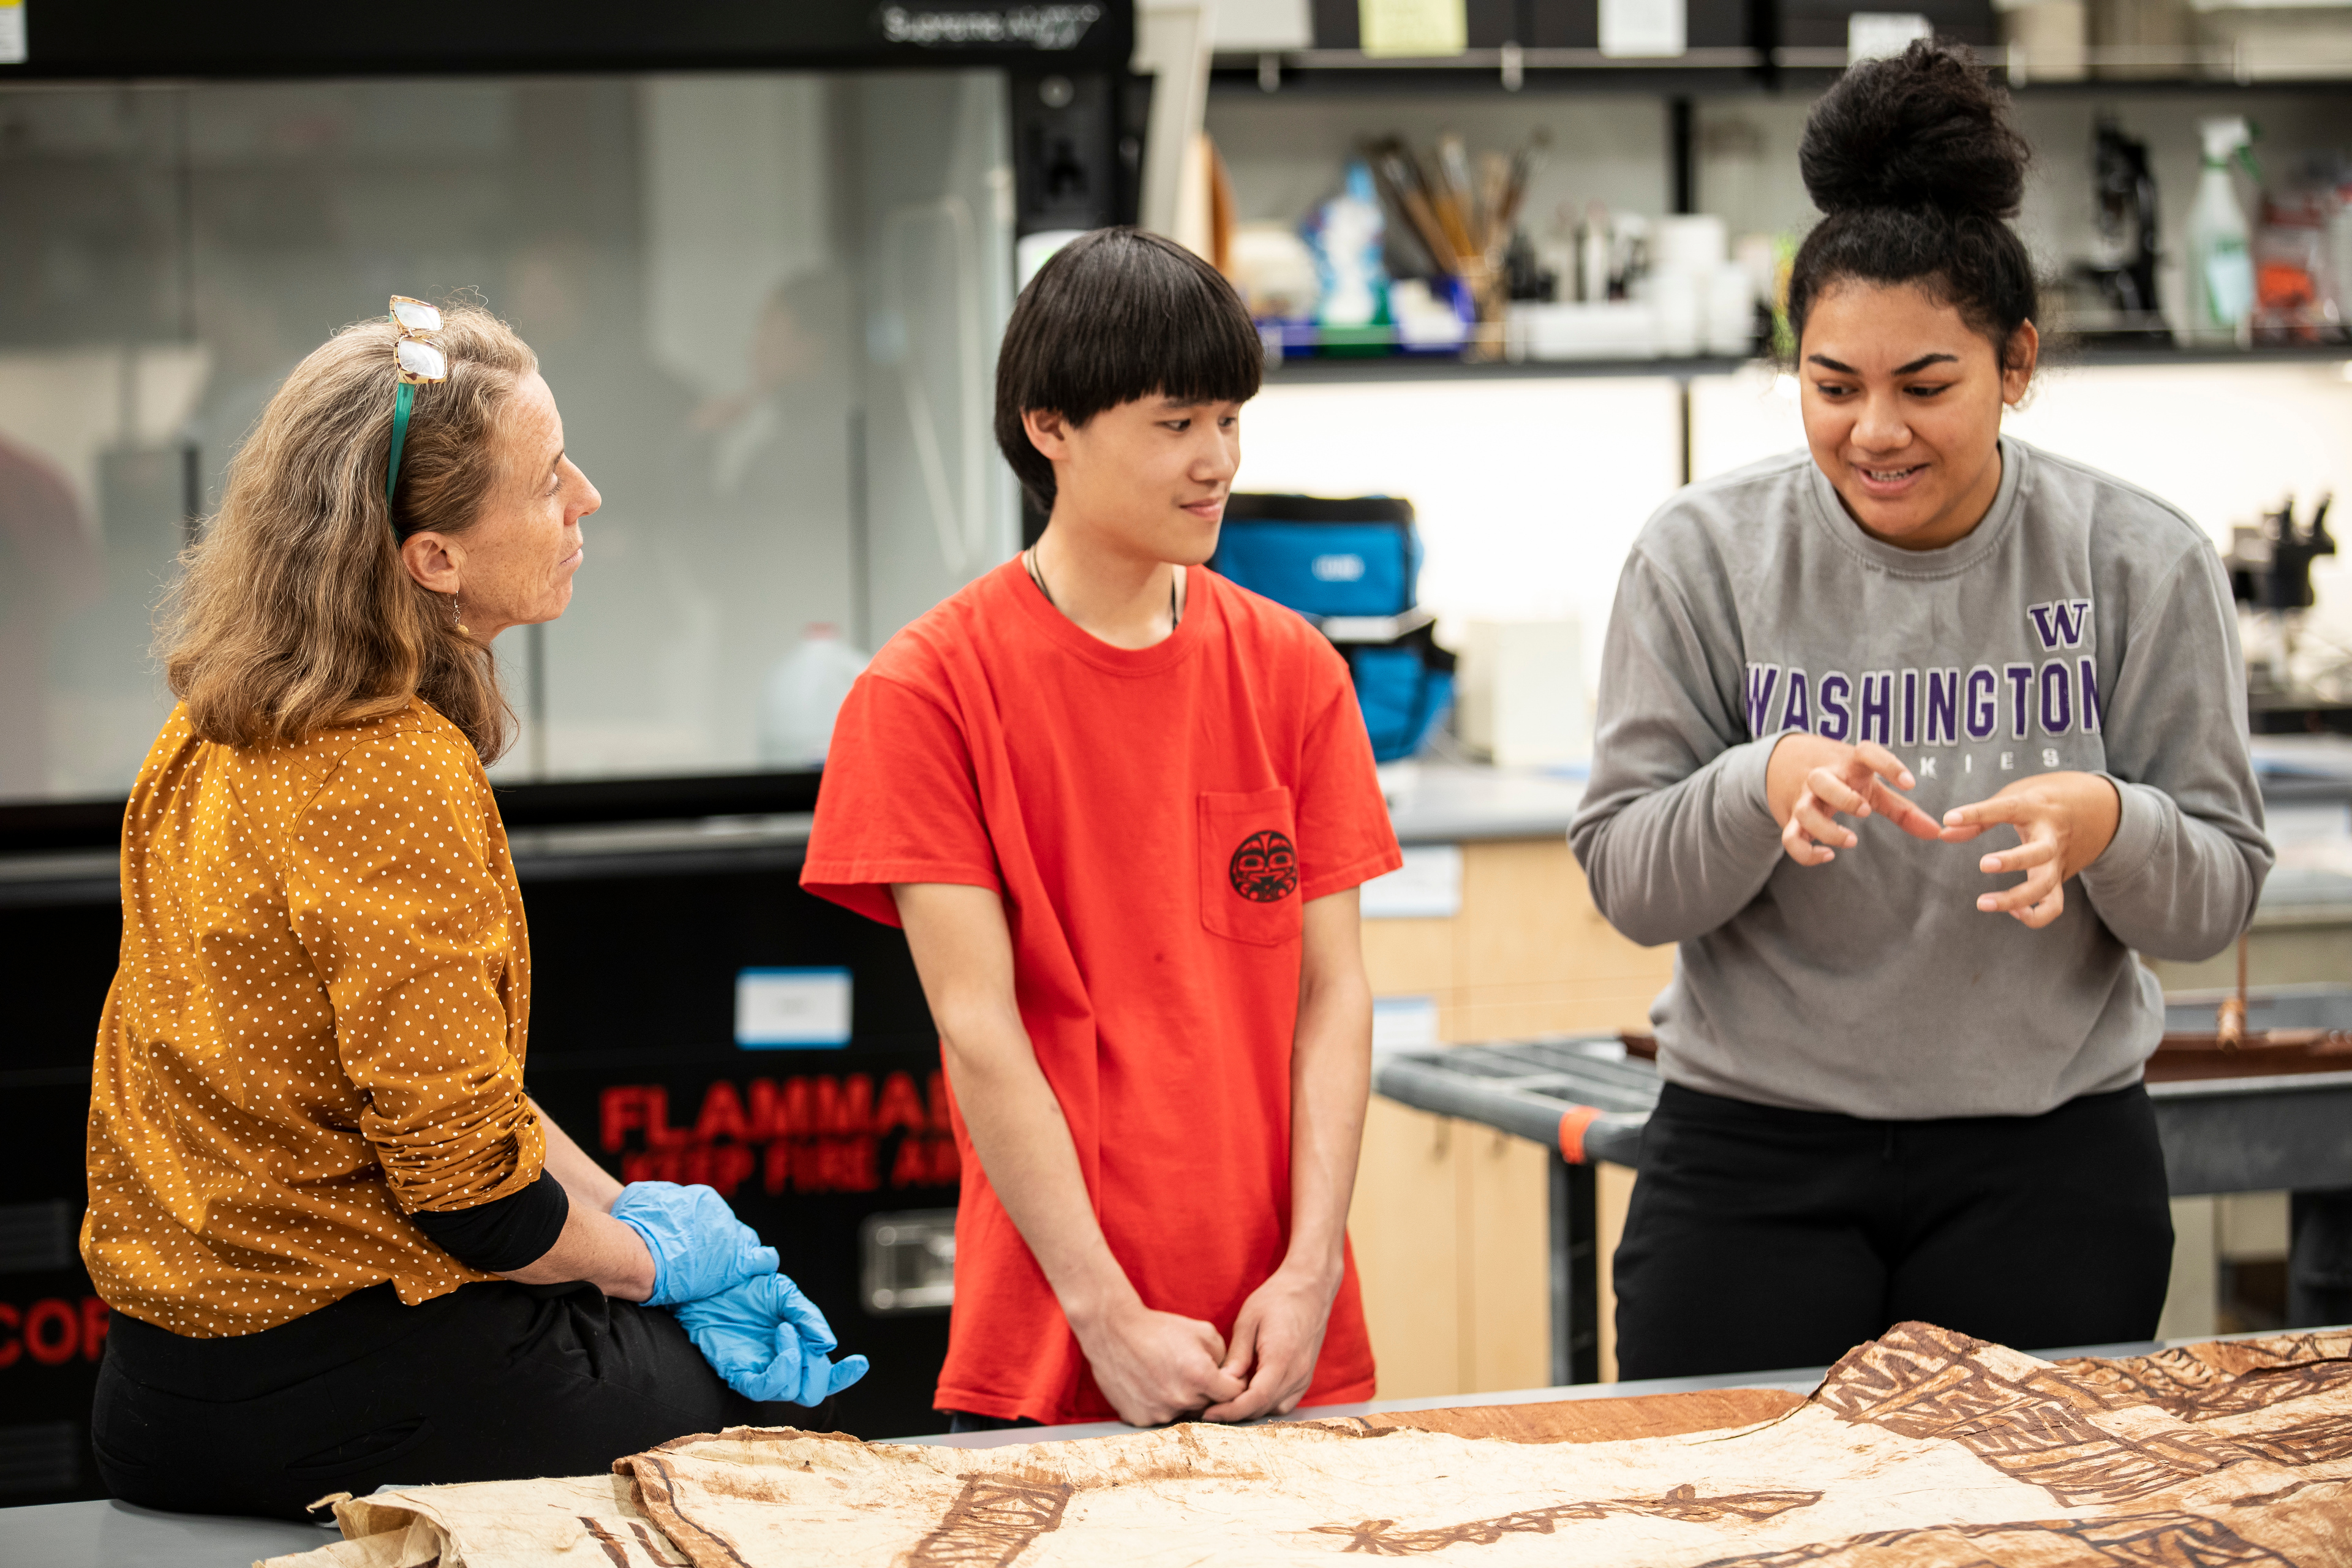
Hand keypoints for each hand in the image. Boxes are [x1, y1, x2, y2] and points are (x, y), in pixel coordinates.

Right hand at [611, 1182, 777, 1306]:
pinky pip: (762, 1260)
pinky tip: (762, 1267)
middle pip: (727, 1227)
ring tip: (722, 1265)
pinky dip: (762, 1262)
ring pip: (744, 1241)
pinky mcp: (736, 1263)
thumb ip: (662, 1199)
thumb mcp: (644, 1197)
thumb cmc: (636, 1226)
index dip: (702, 1229)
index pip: (711, 1213)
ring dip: (735, 1251)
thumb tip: (664, 1204)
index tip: (691, 1240)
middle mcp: (721, 1214)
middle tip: (703, 1255)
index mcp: (703, 1198)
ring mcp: (731, 1237)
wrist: (641, 1254)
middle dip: (718, 1239)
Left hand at [673, 1272, 869, 1405]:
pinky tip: (782, 1347)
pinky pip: (764, 1388)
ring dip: (796, 1358)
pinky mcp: (739, 1374)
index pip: (827, 1375)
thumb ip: (809, 1316)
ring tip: (782, 1326)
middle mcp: (782, 1367)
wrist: (714, 1285)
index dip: (845, 1376)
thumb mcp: (785, 1293)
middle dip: (818, 1368)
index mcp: (799, 1350)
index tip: (860, 1362)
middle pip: (814, 1391)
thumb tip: (828, 1344)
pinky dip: (780, 1372)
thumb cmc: (748, 1290)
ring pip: (793, 1391)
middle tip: (806, 1336)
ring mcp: (762, 1373)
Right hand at [1070, 1296, 1245, 1426]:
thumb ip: (1225, 1356)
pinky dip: (1160, 1404)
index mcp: (1201, 1376)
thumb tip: (1230, 1376)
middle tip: (1189, 1371)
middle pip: (1209, 1405)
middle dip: (1206, 1391)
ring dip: (1182, 1399)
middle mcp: (1182, 1399)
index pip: (1235, 1395)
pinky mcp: (1140, 1419)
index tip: (1224, 1376)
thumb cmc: (1159, 1328)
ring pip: (1184, 1413)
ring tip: (1166, 1375)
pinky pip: (1161, 1417)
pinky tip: (1150, 1385)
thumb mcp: (1202, 1331)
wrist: (1112, 1331)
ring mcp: (1160, 1413)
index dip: (1233, 1384)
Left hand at [1201, 1267, 1335, 1422]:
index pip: (1255, 1399)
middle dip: (1235, 1413)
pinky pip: (1284, 1402)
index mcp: (1281, 1357)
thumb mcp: (1249, 1320)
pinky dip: (1265, 1404)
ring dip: (1250, 1410)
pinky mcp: (1305, 1377)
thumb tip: (1222, 1381)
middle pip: (1263, 1408)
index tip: (1208, 1413)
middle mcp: (1297, 1373)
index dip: (1230, 1411)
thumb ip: (1238, 1354)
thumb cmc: (1277, 1298)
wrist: (1310, 1289)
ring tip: (1226, 1401)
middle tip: (1208, 1409)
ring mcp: (1304, 1377)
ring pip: (1274, 1408)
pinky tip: (1249, 1393)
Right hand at [1767, 735, 1946, 866]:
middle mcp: (1822, 777)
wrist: (1783, 765)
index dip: (1888, 765)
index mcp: (1847, 763)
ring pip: (1805, 811)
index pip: (1867, 752)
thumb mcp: (1869, 786)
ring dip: (1827, 828)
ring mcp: (1804, 798)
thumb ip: (1902, 809)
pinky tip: (1829, 856)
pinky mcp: (1792, 820)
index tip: (1910, 783)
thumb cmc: (1840, 778)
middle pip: (1821, 781)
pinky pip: (1790, 838)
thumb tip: (1936, 833)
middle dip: (1843, 797)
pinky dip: (1806, 852)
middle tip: (1866, 811)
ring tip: (1852, 840)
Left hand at [1940, 772, 2120, 928]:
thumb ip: (1980, 817)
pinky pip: (2054, 905)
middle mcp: (2052, 835)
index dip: (1977, 812)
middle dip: (2014, 860)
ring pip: (2046, 885)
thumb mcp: (2015, 796)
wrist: (2097, 809)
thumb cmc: (2044, 800)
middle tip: (1984, 864)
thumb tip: (1944, 832)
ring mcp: (2059, 860)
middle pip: (2040, 852)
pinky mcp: (2061, 878)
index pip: (2007, 808)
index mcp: (2036, 808)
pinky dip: (2036, 916)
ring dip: (2017, 899)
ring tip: (1983, 903)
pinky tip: (2013, 912)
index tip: (1950, 817)